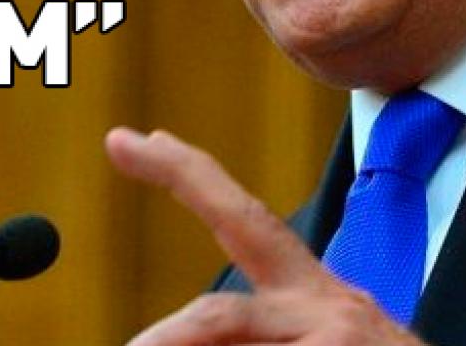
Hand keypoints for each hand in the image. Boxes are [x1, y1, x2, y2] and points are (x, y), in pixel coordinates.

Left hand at [105, 127, 426, 344]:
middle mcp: (326, 309)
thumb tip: (168, 337)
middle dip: (168, 339)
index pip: (241, 217)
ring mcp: (342, 340)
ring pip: (235, 342)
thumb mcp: (322, 339)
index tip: (124, 139)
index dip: (182, 174)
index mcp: (311, 294)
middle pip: (219, 314)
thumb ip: (256, 329)